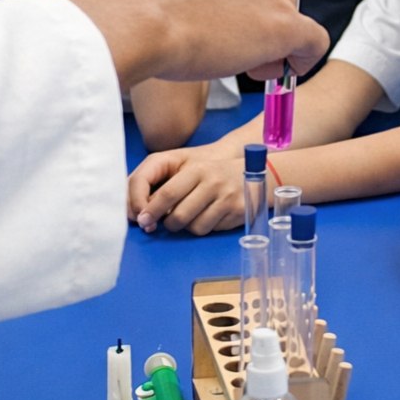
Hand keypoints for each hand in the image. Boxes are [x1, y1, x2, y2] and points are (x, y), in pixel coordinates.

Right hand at [53, 0, 328, 88]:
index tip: (231, 3)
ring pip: (290, 14)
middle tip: (229, 34)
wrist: (128, 16)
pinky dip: (302, 57)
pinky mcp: (283, 22)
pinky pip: (313, 41)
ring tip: (230, 56)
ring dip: (268, 38)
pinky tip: (283, 68)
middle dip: (259, 9)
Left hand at [128, 142, 246, 234]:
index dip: (151, 210)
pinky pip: (211, 230)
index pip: (167, 194)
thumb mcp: (193, 169)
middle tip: (164, 223)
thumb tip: (141, 209)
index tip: (142, 221)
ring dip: (188, 227)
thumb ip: (167, 185)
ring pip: (194, 227)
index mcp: (197, 169)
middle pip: (178, 216)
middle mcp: (212, 182)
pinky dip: (206, 227)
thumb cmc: (216, 172)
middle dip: (167, 224)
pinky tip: (210, 216)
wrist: (258, 170)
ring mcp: (227, 198)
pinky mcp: (238, 212)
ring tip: (192, 215)